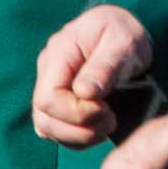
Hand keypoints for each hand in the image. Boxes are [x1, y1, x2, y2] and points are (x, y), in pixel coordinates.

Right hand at [32, 4, 151, 146]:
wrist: (122, 31)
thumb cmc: (124, 32)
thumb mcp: (123, 42)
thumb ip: (104, 67)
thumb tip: (83, 93)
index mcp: (59, 53)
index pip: (48, 98)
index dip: (75, 113)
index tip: (106, 110)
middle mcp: (47, 72)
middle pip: (43, 118)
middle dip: (78, 130)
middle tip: (111, 122)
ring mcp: (49, 87)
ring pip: (47, 128)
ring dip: (78, 137)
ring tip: (108, 125)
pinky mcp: (58, 102)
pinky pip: (57, 129)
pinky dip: (77, 137)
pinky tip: (100, 127)